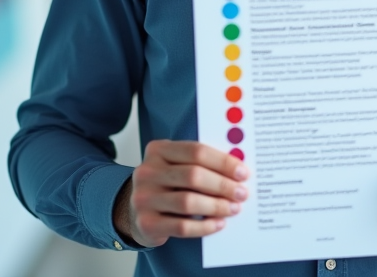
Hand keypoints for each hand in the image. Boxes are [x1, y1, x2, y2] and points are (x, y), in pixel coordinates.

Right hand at [113, 140, 249, 247]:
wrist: (134, 210)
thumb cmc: (166, 184)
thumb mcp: (176, 165)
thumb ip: (200, 162)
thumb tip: (237, 170)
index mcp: (158, 150)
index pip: (196, 151)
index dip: (222, 162)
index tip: (243, 172)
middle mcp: (147, 172)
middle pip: (193, 175)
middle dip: (223, 185)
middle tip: (242, 193)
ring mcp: (144, 198)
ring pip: (188, 201)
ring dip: (216, 206)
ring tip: (234, 208)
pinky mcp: (146, 223)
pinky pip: (182, 226)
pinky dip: (204, 226)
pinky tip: (218, 224)